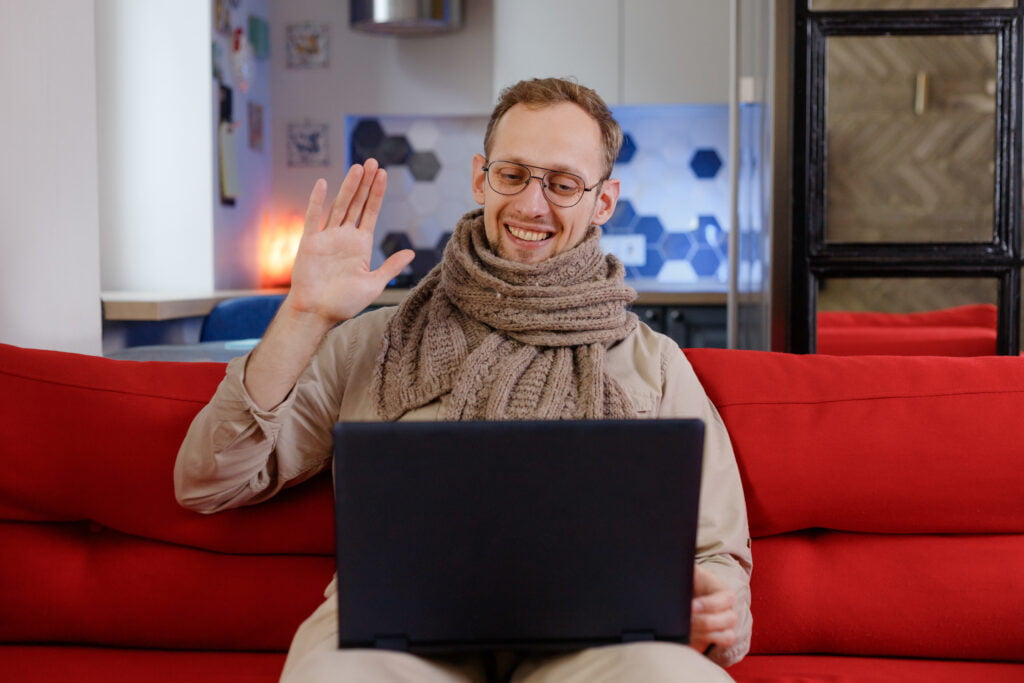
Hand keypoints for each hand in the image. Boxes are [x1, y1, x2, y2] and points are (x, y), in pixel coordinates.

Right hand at [284, 159, 414, 324]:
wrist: (317, 313)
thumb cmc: (344, 303)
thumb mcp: (373, 284)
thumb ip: (390, 267)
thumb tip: (410, 252)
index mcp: (360, 245)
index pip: (370, 213)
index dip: (377, 194)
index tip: (383, 174)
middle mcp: (344, 237)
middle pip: (357, 204)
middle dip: (366, 183)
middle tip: (373, 161)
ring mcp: (327, 237)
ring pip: (340, 206)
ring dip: (349, 187)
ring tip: (359, 167)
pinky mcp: (310, 242)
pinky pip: (313, 217)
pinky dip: (318, 200)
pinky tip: (324, 183)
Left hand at [689, 564, 738, 655]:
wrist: (689, 595)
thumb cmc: (690, 582)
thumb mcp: (689, 572)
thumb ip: (686, 570)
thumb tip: (674, 567)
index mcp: (724, 593)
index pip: (726, 599)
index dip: (708, 604)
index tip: (691, 606)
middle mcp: (728, 611)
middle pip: (728, 620)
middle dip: (704, 621)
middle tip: (685, 620)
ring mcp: (724, 627)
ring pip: (727, 637)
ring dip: (706, 635)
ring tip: (686, 631)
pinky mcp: (715, 639)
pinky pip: (717, 648)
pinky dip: (704, 645)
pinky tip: (687, 639)